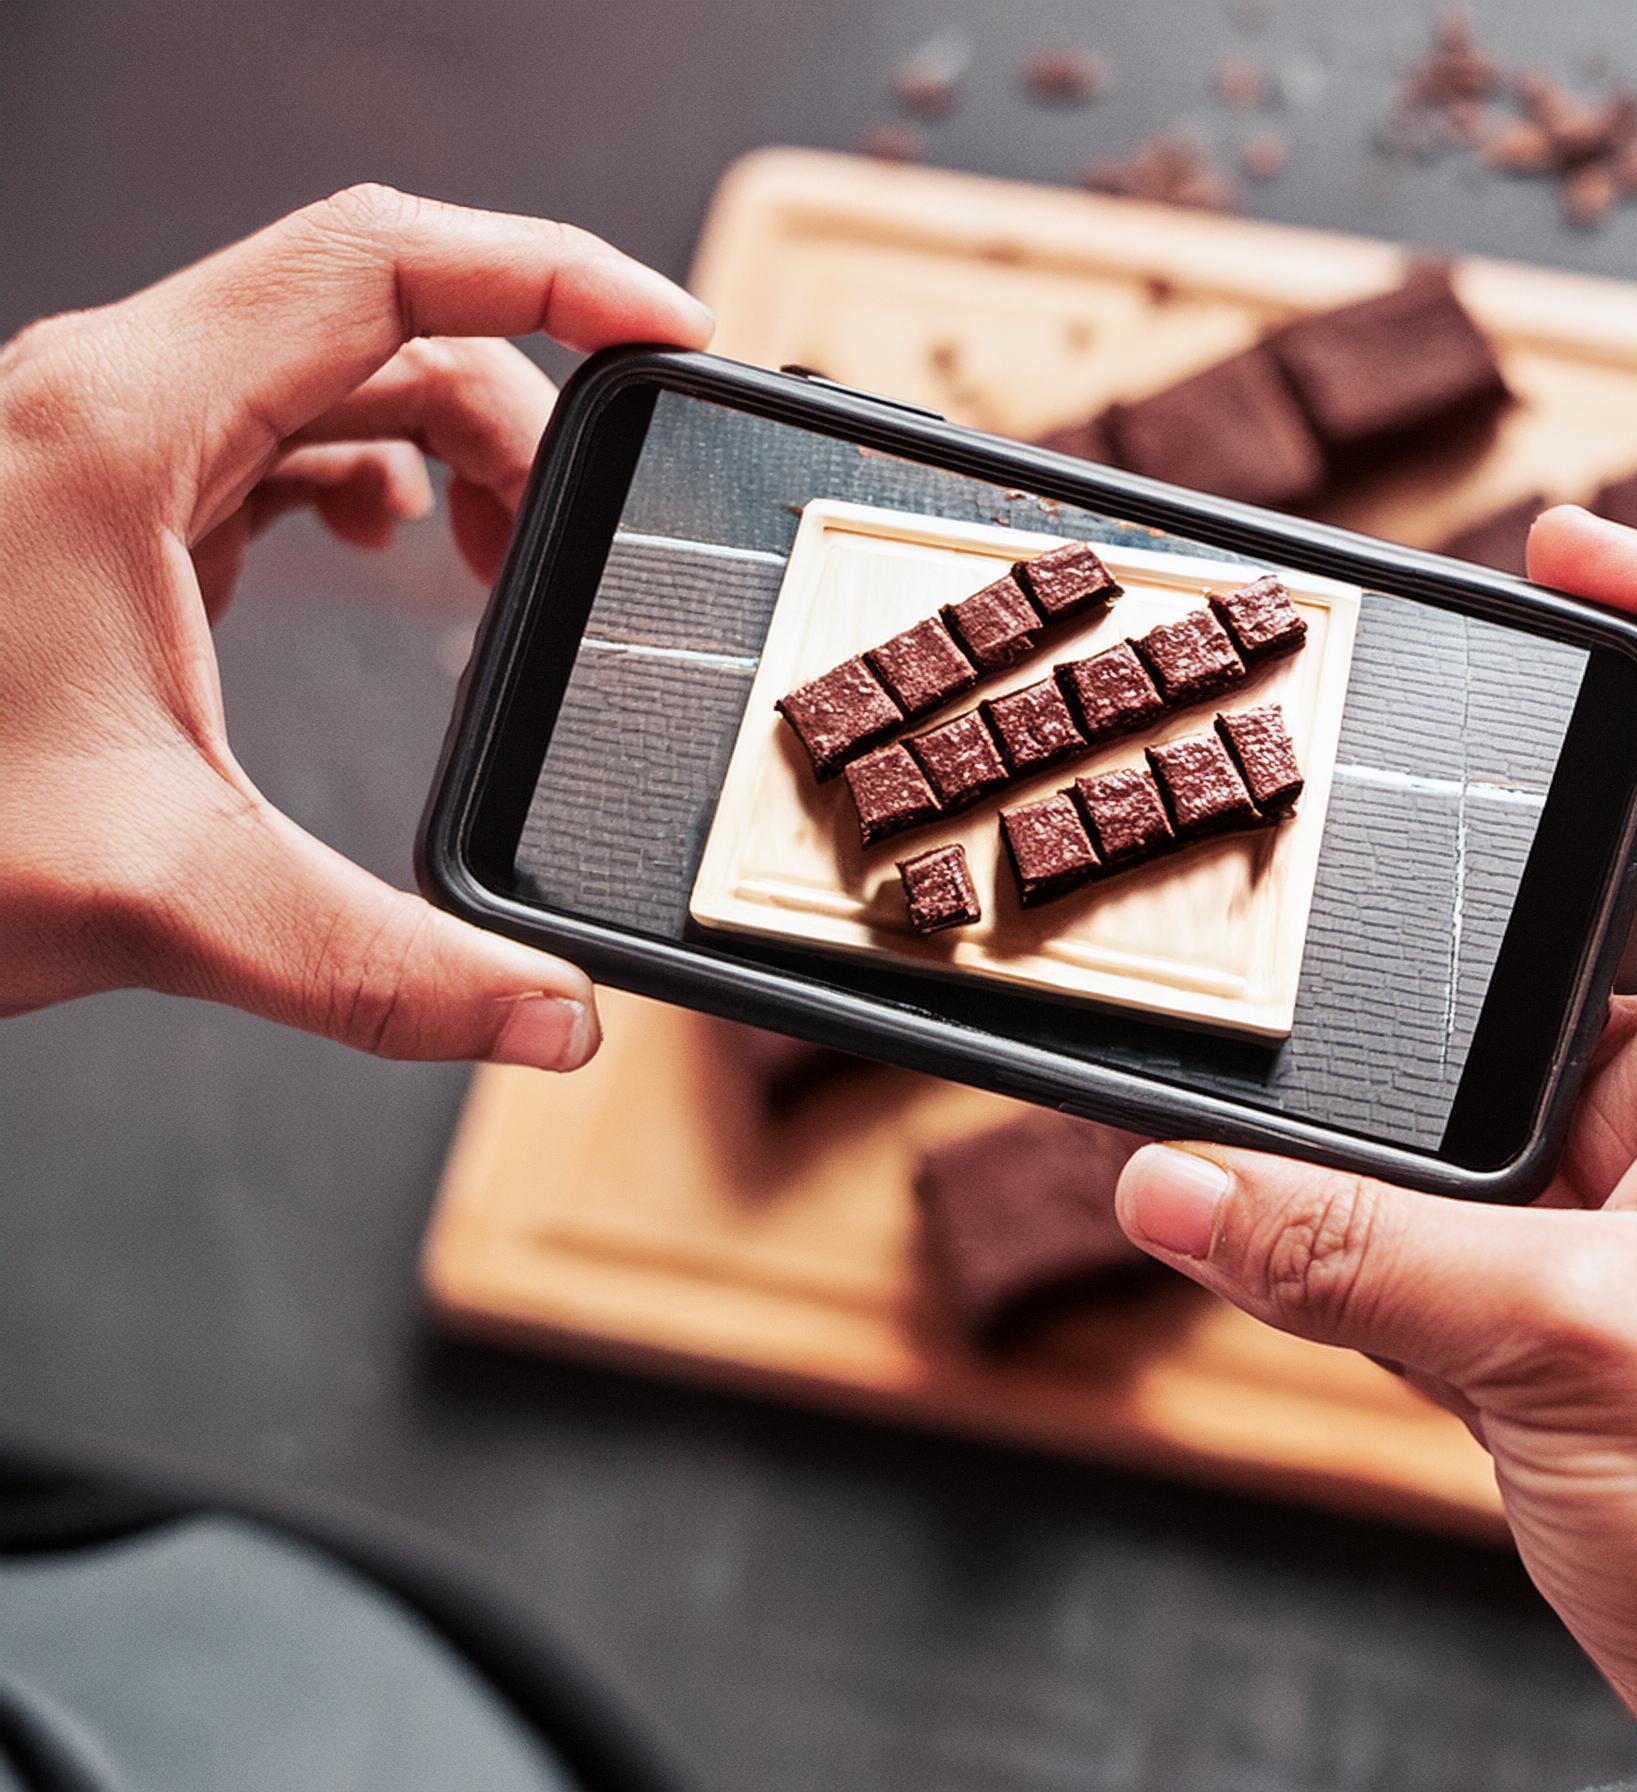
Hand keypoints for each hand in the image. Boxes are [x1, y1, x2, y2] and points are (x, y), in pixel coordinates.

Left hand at [0, 186, 713, 1064]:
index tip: (666, 334)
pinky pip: (272, 429)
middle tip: (576, 544)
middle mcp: (107, 398)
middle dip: (514, 413)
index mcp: (121, 424)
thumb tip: (553, 1020)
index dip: (551, 273)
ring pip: (329, 371)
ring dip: (444, 444)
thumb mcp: (162, 896)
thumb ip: (384, 968)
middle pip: (379, 319)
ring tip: (495, 558)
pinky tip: (382, 546)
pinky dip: (365, 470)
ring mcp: (98, 440)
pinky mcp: (98, 499)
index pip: (381, 263)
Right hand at [1116, 506, 1636, 1752]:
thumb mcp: (1572, 1344)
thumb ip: (1350, 1254)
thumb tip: (1162, 1183)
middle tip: (1361, 719)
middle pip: (1615, 850)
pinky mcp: (1570, 1236)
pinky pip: (1451, 1139)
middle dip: (1496, 791)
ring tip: (1292, 918)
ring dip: (1413, 980)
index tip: (1571, 540)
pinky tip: (1278, 1132)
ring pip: (1510, 1002)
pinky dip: (1367, 1127)